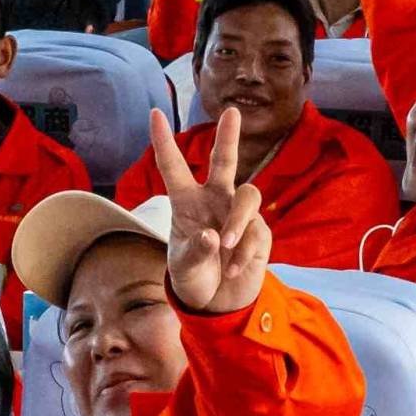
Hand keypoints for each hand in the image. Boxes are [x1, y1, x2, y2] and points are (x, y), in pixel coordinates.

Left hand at [144, 113, 273, 315]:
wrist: (217, 302)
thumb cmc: (194, 276)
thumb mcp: (184, 268)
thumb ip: (194, 252)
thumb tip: (213, 236)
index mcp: (186, 203)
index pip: (174, 168)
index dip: (164, 142)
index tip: (155, 113)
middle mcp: (214, 200)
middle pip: (224, 163)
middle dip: (228, 137)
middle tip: (232, 112)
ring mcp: (238, 214)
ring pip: (248, 194)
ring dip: (237, 220)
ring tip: (227, 245)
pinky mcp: (259, 232)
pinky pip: (256, 232)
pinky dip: (243, 253)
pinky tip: (231, 270)